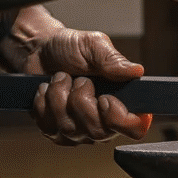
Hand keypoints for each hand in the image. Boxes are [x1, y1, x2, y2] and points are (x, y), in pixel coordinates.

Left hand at [0, 7, 152, 144]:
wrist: (40, 49)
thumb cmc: (71, 48)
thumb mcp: (94, 45)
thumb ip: (114, 60)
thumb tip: (137, 71)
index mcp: (122, 101)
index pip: (135, 129)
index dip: (121, 119)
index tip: (105, 98)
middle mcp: (102, 121)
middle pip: (98, 132)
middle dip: (81, 101)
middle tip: (79, 80)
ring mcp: (78, 130)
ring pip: (70, 129)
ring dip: (59, 97)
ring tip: (61, 79)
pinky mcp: (54, 132)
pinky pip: (49, 128)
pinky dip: (43, 104)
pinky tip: (47, 90)